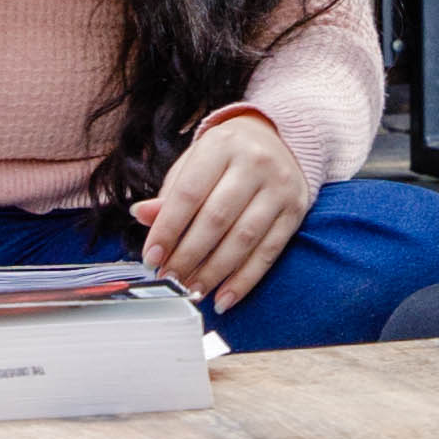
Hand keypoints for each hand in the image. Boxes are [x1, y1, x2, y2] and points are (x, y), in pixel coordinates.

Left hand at [131, 109, 311, 311]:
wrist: (279, 141)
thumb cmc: (227, 157)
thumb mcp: (195, 163)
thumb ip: (171, 193)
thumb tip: (142, 216)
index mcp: (222, 146)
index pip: (189, 193)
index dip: (167, 229)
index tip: (152, 258)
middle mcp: (255, 163)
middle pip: (216, 219)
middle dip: (188, 256)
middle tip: (169, 280)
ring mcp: (279, 187)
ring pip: (243, 239)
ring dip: (214, 272)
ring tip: (193, 291)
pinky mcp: (295, 211)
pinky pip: (269, 252)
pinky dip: (245, 280)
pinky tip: (225, 298)